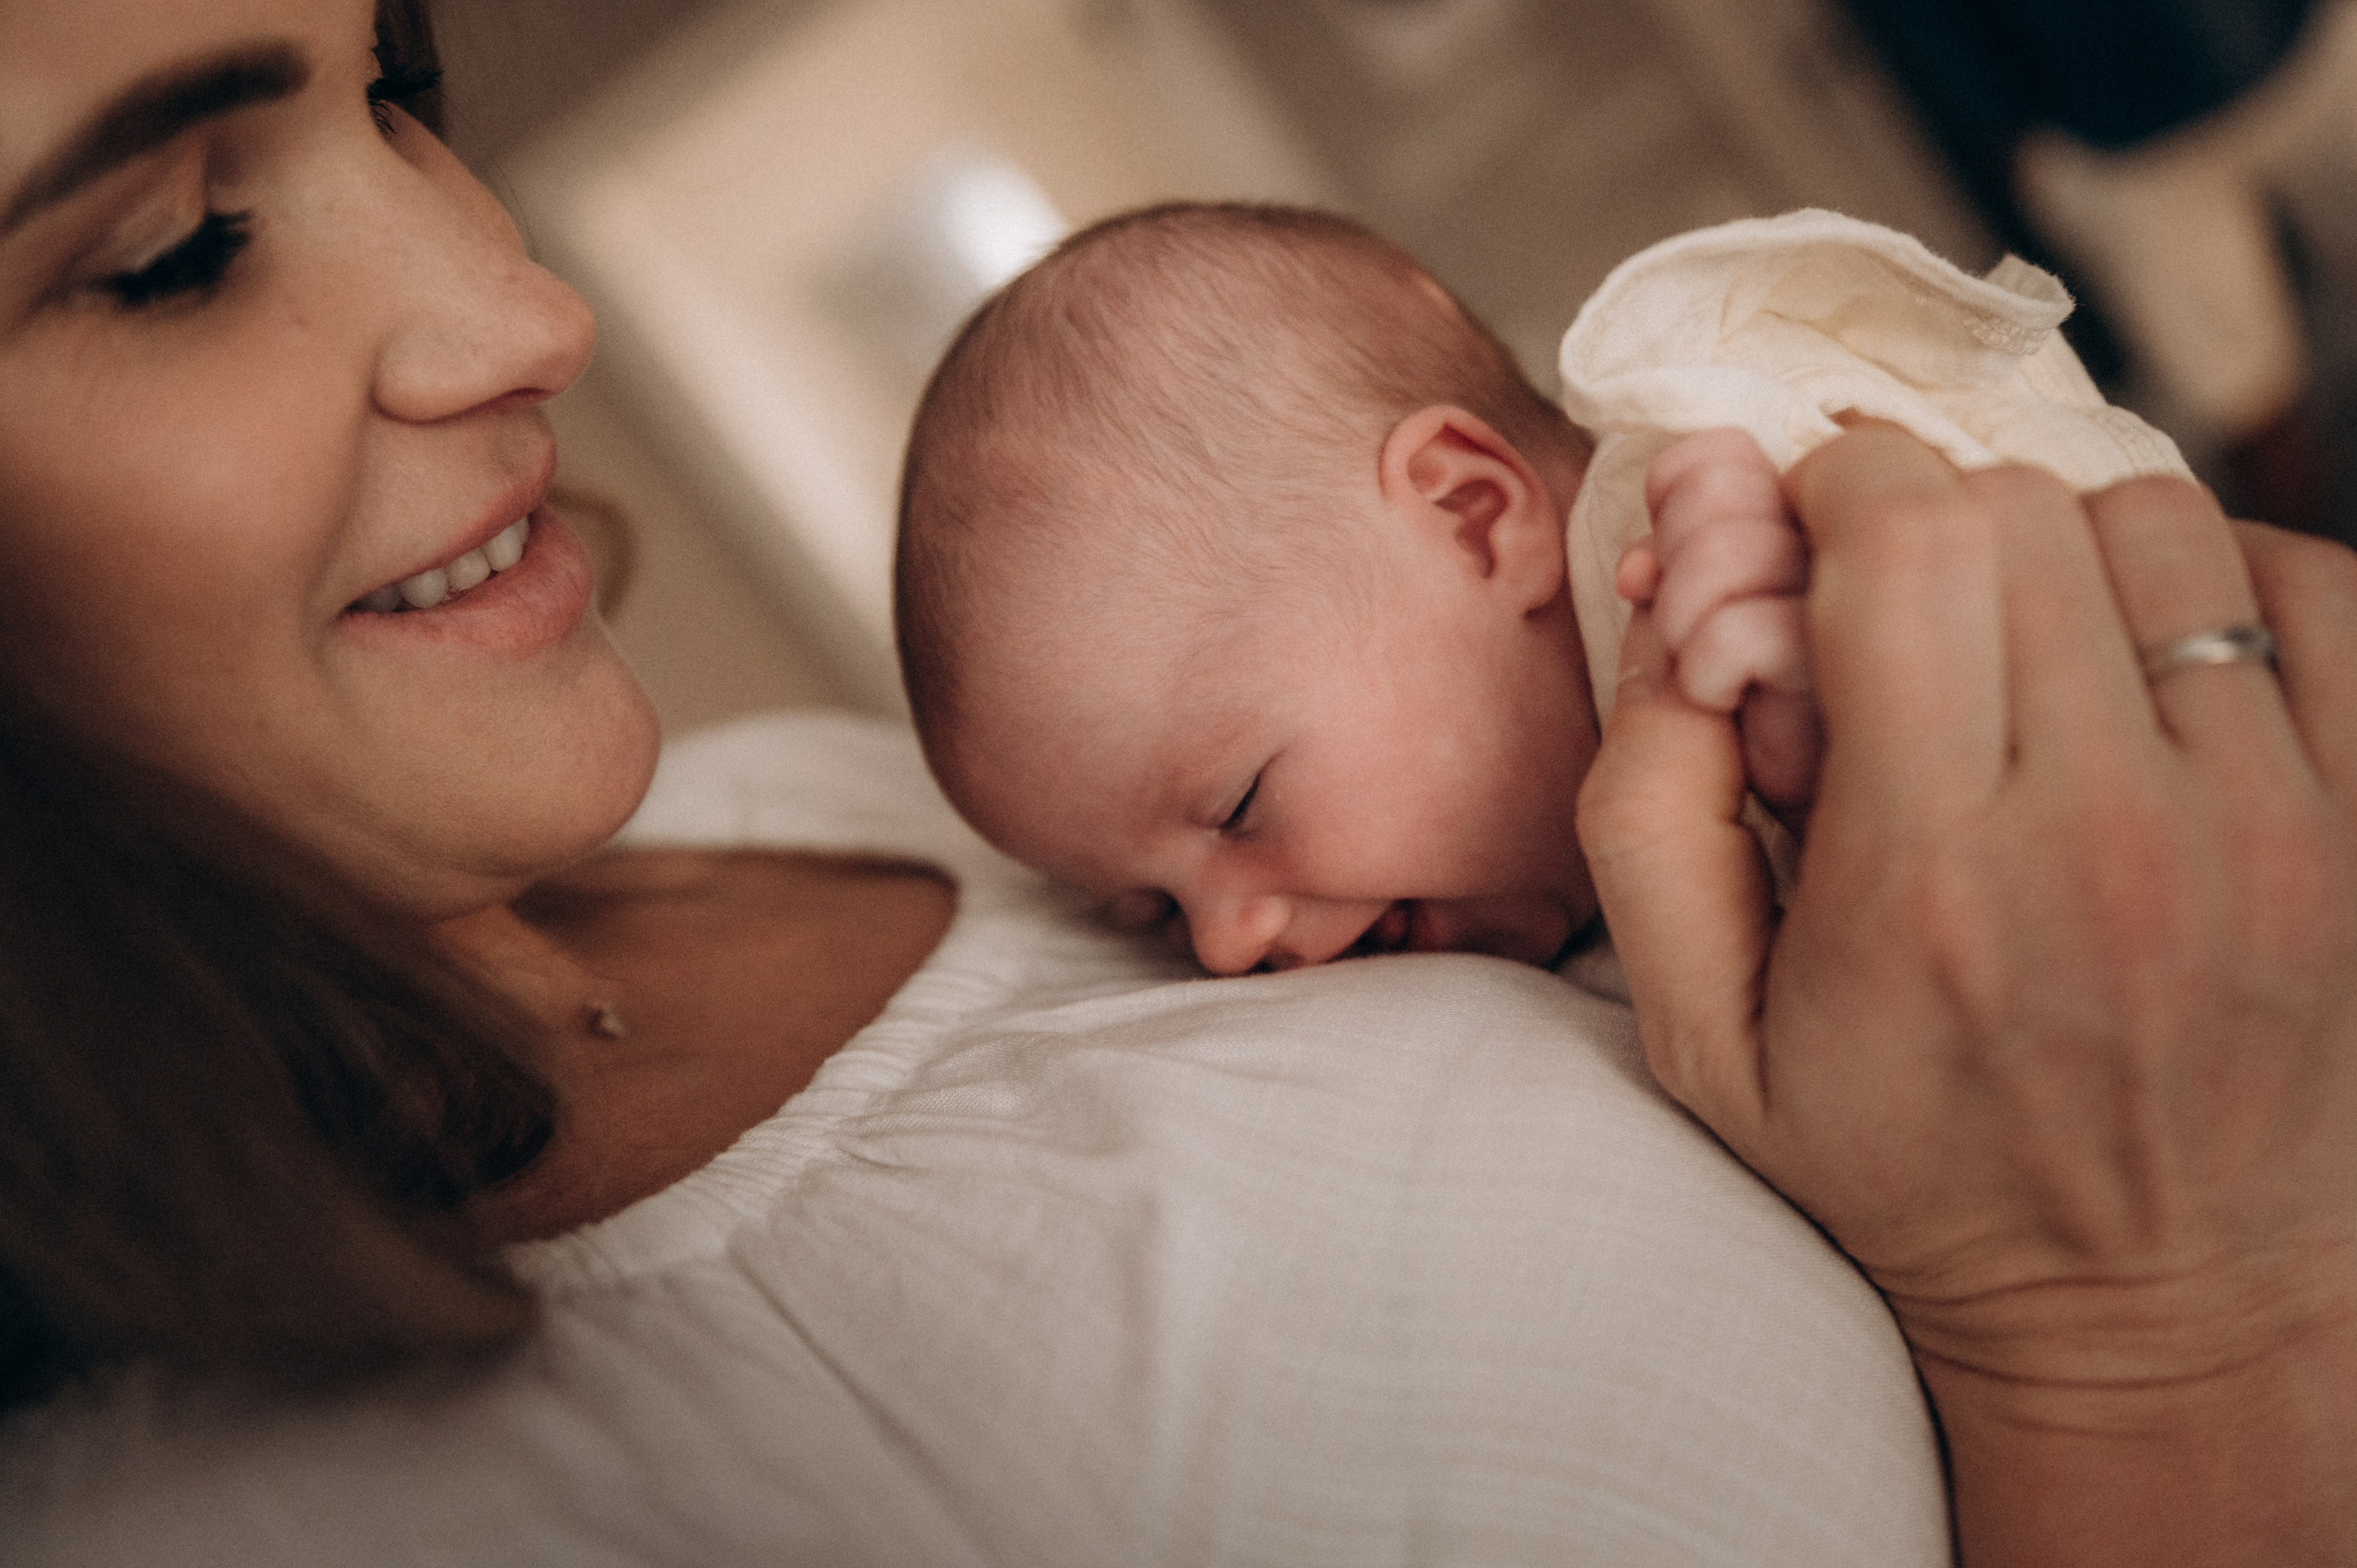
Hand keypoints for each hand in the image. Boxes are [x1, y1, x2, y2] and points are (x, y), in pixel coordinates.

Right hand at [1578, 423, 2356, 1563]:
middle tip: (1896, 616)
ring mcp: (2274, 829)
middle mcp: (2115, 836)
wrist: (2154, 1308)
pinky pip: (2316, 586)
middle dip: (1927, 520)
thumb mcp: (1702, 1035)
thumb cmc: (1908, 1165)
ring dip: (2067, 546)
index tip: (1808, 545)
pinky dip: (2222, 579)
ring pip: (2169, 523)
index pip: (1908, 536)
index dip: (1834, 489)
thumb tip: (1686, 599)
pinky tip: (2149, 663)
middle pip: (2025, 507)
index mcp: (1928, 882)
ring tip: (2021, 646)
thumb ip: (1647, 810)